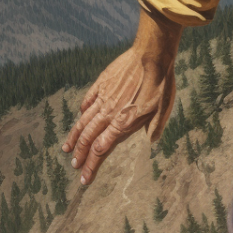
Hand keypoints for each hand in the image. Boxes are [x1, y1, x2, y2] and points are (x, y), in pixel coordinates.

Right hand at [63, 7, 180, 184]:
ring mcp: (103, 97)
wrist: (152, 53)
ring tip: (68, 150)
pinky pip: (88, 100)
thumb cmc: (162, 82)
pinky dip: (83, 111)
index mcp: (123, 122)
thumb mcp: (165, 107)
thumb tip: (151, 140)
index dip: (92, 166)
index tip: (85, 179)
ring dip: (75, 138)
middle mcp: (109, 113)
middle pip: (88, 140)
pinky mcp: (102, 83)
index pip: (102, 150)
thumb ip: (156, 125)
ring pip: (83, 122)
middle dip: (81, 156)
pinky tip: (80, 115)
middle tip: (75, 167)